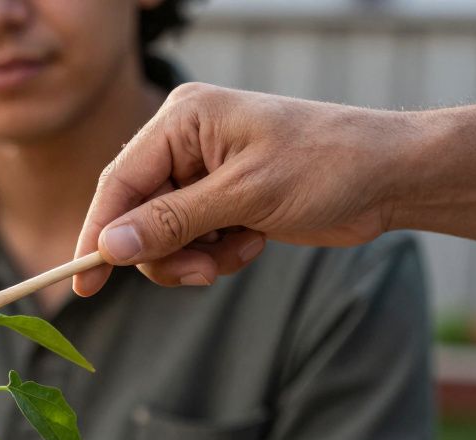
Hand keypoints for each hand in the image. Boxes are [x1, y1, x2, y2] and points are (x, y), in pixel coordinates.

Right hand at [72, 84, 408, 294]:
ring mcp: (202, 173)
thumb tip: (110, 249)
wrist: (391, 177)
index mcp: (183, 120)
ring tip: (239, 251)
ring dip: (195, 257)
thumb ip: (171, 222)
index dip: (98, 234)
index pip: (120, 182)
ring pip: (162, 237)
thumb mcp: (244, 195)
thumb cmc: (327, 166)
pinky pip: (191, 242)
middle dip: (165, 251)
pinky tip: (252, 242)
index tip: (84, 283)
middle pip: (136, 216)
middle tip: (201, 272)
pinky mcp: (220, 200)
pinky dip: (215, 254)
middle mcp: (185, 143)